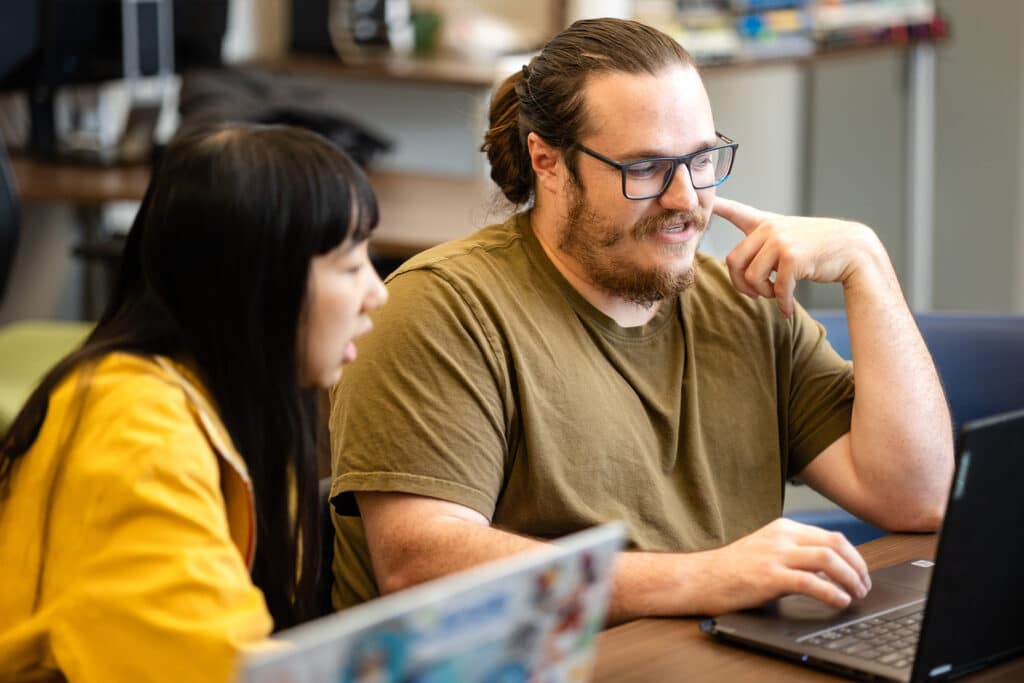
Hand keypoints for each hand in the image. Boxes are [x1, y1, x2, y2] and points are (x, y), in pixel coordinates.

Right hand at [699, 518, 871, 614]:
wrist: (701, 578)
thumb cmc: (732, 569)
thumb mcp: (768, 552)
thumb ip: (797, 555)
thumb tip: (829, 572)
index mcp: (783, 528)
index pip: (832, 536)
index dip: (854, 556)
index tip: (861, 573)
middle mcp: (782, 537)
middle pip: (835, 544)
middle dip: (858, 567)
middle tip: (864, 586)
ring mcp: (775, 555)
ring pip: (827, 559)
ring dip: (849, 579)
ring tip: (855, 594)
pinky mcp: (769, 576)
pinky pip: (810, 582)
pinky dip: (831, 593)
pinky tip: (839, 602)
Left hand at [713, 197, 882, 317]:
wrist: (854, 250)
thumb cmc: (818, 249)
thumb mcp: (788, 238)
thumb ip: (764, 247)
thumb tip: (740, 274)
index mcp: (766, 223)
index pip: (737, 212)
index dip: (718, 207)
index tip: (705, 203)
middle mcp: (770, 228)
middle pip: (733, 261)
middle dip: (741, 285)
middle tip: (757, 293)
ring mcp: (781, 241)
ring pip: (751, 278)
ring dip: (762, 294)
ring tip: (776, 294)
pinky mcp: (793, 257)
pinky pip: (776, 289)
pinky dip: (782, 304)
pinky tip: (787, 309)